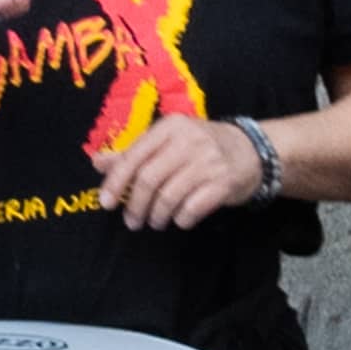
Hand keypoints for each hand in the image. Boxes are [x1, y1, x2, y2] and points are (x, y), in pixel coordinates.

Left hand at [98, 116, 268, 231]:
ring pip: (169, 196)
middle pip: (149, 179)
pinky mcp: (224, 182)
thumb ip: (134, 152)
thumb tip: (98, 163)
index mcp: (170, 128)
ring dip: (157, 215)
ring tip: (155, 222)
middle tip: (132, 221)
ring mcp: (208, 161)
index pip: (134, 156)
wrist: (252, 150)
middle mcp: (188, 141)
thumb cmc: (201, 148)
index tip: (106, 203)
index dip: (116, 182)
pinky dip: (182, 219)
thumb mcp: (168, 142)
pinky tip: (180, 220)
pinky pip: (193, 208)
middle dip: (135, 205)